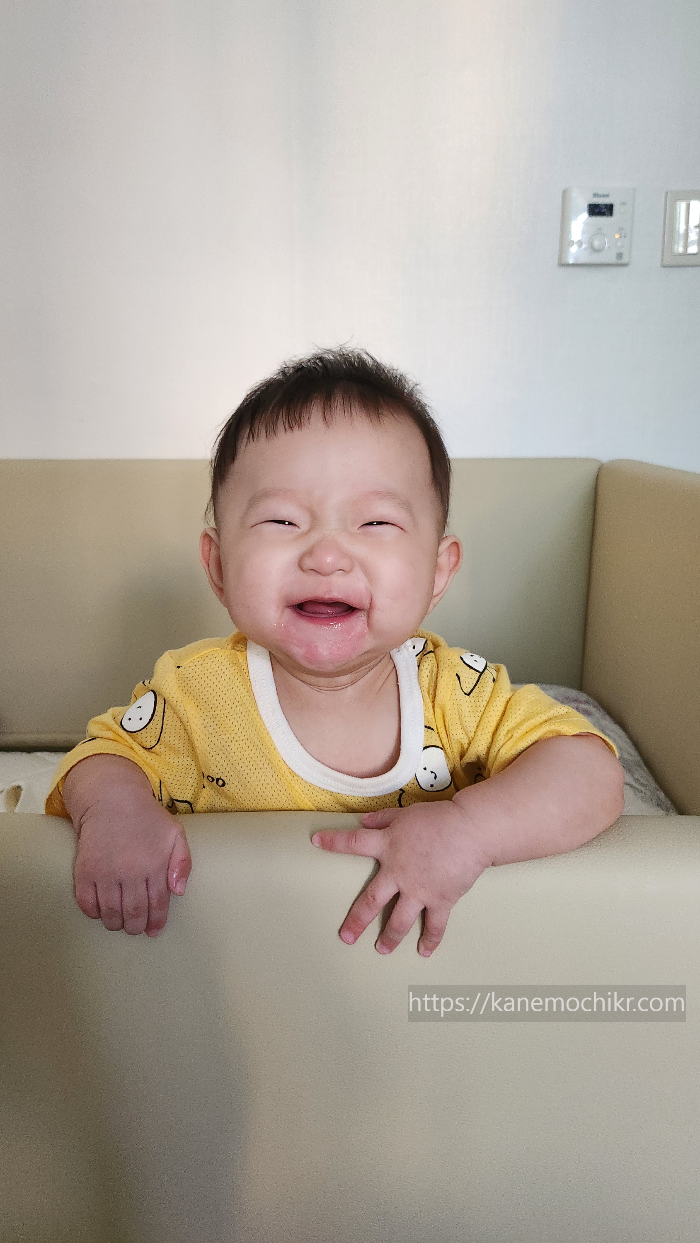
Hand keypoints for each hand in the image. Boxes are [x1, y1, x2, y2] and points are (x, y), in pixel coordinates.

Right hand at [64, 755, 191, 936]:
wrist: (111, 799)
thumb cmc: (147, 818)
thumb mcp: (175, 834)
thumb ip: (183, 863)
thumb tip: (179, 892)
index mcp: (154, 865)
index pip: (157, 904)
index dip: (156, 922)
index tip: (153, 931)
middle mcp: (129, 872)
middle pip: (133, 913)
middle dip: (136, 927)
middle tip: (136, 928)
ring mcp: (105, 873)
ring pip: (110, 913)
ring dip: (116, 924)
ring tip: (120, 923)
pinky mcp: (85, 871)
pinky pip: (87, 904)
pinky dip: (94, 913)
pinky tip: (101, 912)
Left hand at [312, 800, 489, 955]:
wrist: (469, 830)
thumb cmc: (439, 817)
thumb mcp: (406, 813)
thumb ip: (383, 818)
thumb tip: (363, 821)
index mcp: (388, 846)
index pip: (354, 843)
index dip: (334, 842)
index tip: (316, 842)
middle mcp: (398, 873)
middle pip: (372, 901)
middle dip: (357, 920)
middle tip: (345, 937)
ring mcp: (418, 890)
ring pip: (399, 920)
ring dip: (390, 937)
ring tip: (381, 949)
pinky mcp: (440, 900)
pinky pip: (434, 925)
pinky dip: (430, 939)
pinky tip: (424, 952)